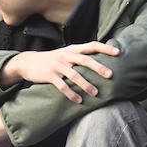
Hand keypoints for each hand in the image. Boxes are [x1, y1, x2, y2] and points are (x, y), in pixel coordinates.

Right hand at [0, 42, 119, 103]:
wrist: (28, 62)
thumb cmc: (53, 59)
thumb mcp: (66, 54)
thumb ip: (80, 56)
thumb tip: (101, 61)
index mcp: (72, 49)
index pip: (91, 45)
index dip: (105, 48)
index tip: (118, 53)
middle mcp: (66, 56)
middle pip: (85, 60)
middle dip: (98, 67)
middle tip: (110, 75)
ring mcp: (57, 65)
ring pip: (74, 75)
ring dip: (86, 85)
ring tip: (95, 93)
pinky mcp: (49, 75)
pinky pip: (62, 86)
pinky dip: (71, 94)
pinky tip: (78, 100)